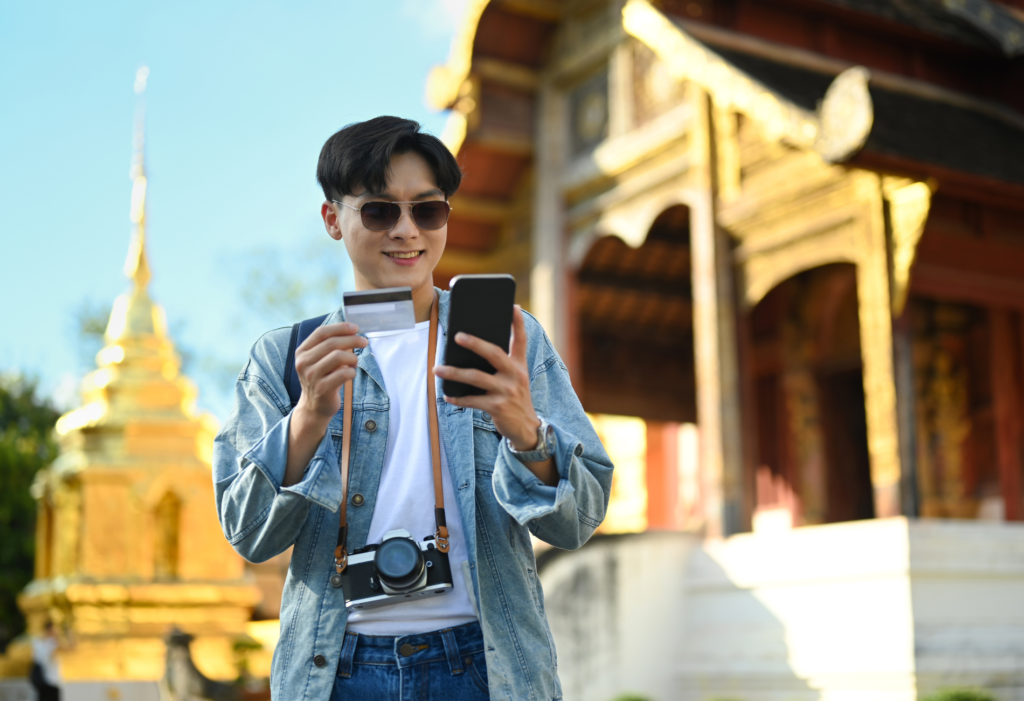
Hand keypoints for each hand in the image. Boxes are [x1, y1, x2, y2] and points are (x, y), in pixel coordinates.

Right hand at [293, 322, 367, 422]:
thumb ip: (330, 346)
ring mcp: (311, 376)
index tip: (355, 328)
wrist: (314, 406)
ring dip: (352, 357)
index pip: (321, 332)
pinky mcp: (322, 389)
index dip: (340, 328)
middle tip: (364, 342)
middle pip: (332, 343)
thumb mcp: (320, 360)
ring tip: (355, 362)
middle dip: (352, 340)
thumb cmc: (322, 378)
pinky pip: (343, 374)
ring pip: (338, 356)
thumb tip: (352, 331)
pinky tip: (351, 374)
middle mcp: (304, 362)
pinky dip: (352, 372)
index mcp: (302, 352)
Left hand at [434, 306, 538, 450]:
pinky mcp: (498, 407)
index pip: (521, 340)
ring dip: (454, 373)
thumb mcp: (516, 378)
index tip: (512, 306)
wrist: (525, 427)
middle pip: (494, 353)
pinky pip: (472, 400)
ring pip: (476, 377)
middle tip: (456, 336)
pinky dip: (458, 398)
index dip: (518, 323)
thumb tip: (475, 347)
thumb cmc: (514, 397)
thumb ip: (502, 362)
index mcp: (519, 365)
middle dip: (475, 343)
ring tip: (437, 369)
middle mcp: (515, 375)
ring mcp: (507, 391)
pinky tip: (447, 394)